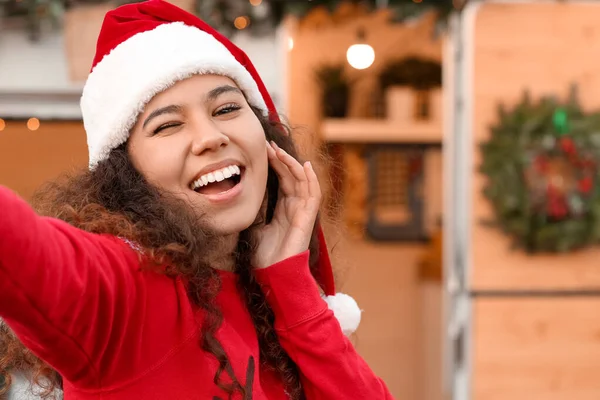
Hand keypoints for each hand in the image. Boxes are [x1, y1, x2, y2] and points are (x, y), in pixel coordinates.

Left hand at [253, 141, 320, 268]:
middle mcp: (295, 208)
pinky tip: (304, 165)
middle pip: (292, 176)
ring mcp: (303, 212)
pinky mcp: (307, 218)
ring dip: (293, 164)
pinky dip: (311, 179)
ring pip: (303, 181)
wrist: (271, 274)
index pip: (282, 179)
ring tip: (279, 151)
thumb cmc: (263, 255)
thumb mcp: (254, 225)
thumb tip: (243, 192)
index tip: (262, 149)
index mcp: (283, 209)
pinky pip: (314, 194)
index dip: (275, 164)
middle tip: (267, 144)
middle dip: (281, 159)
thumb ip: (255, 209)